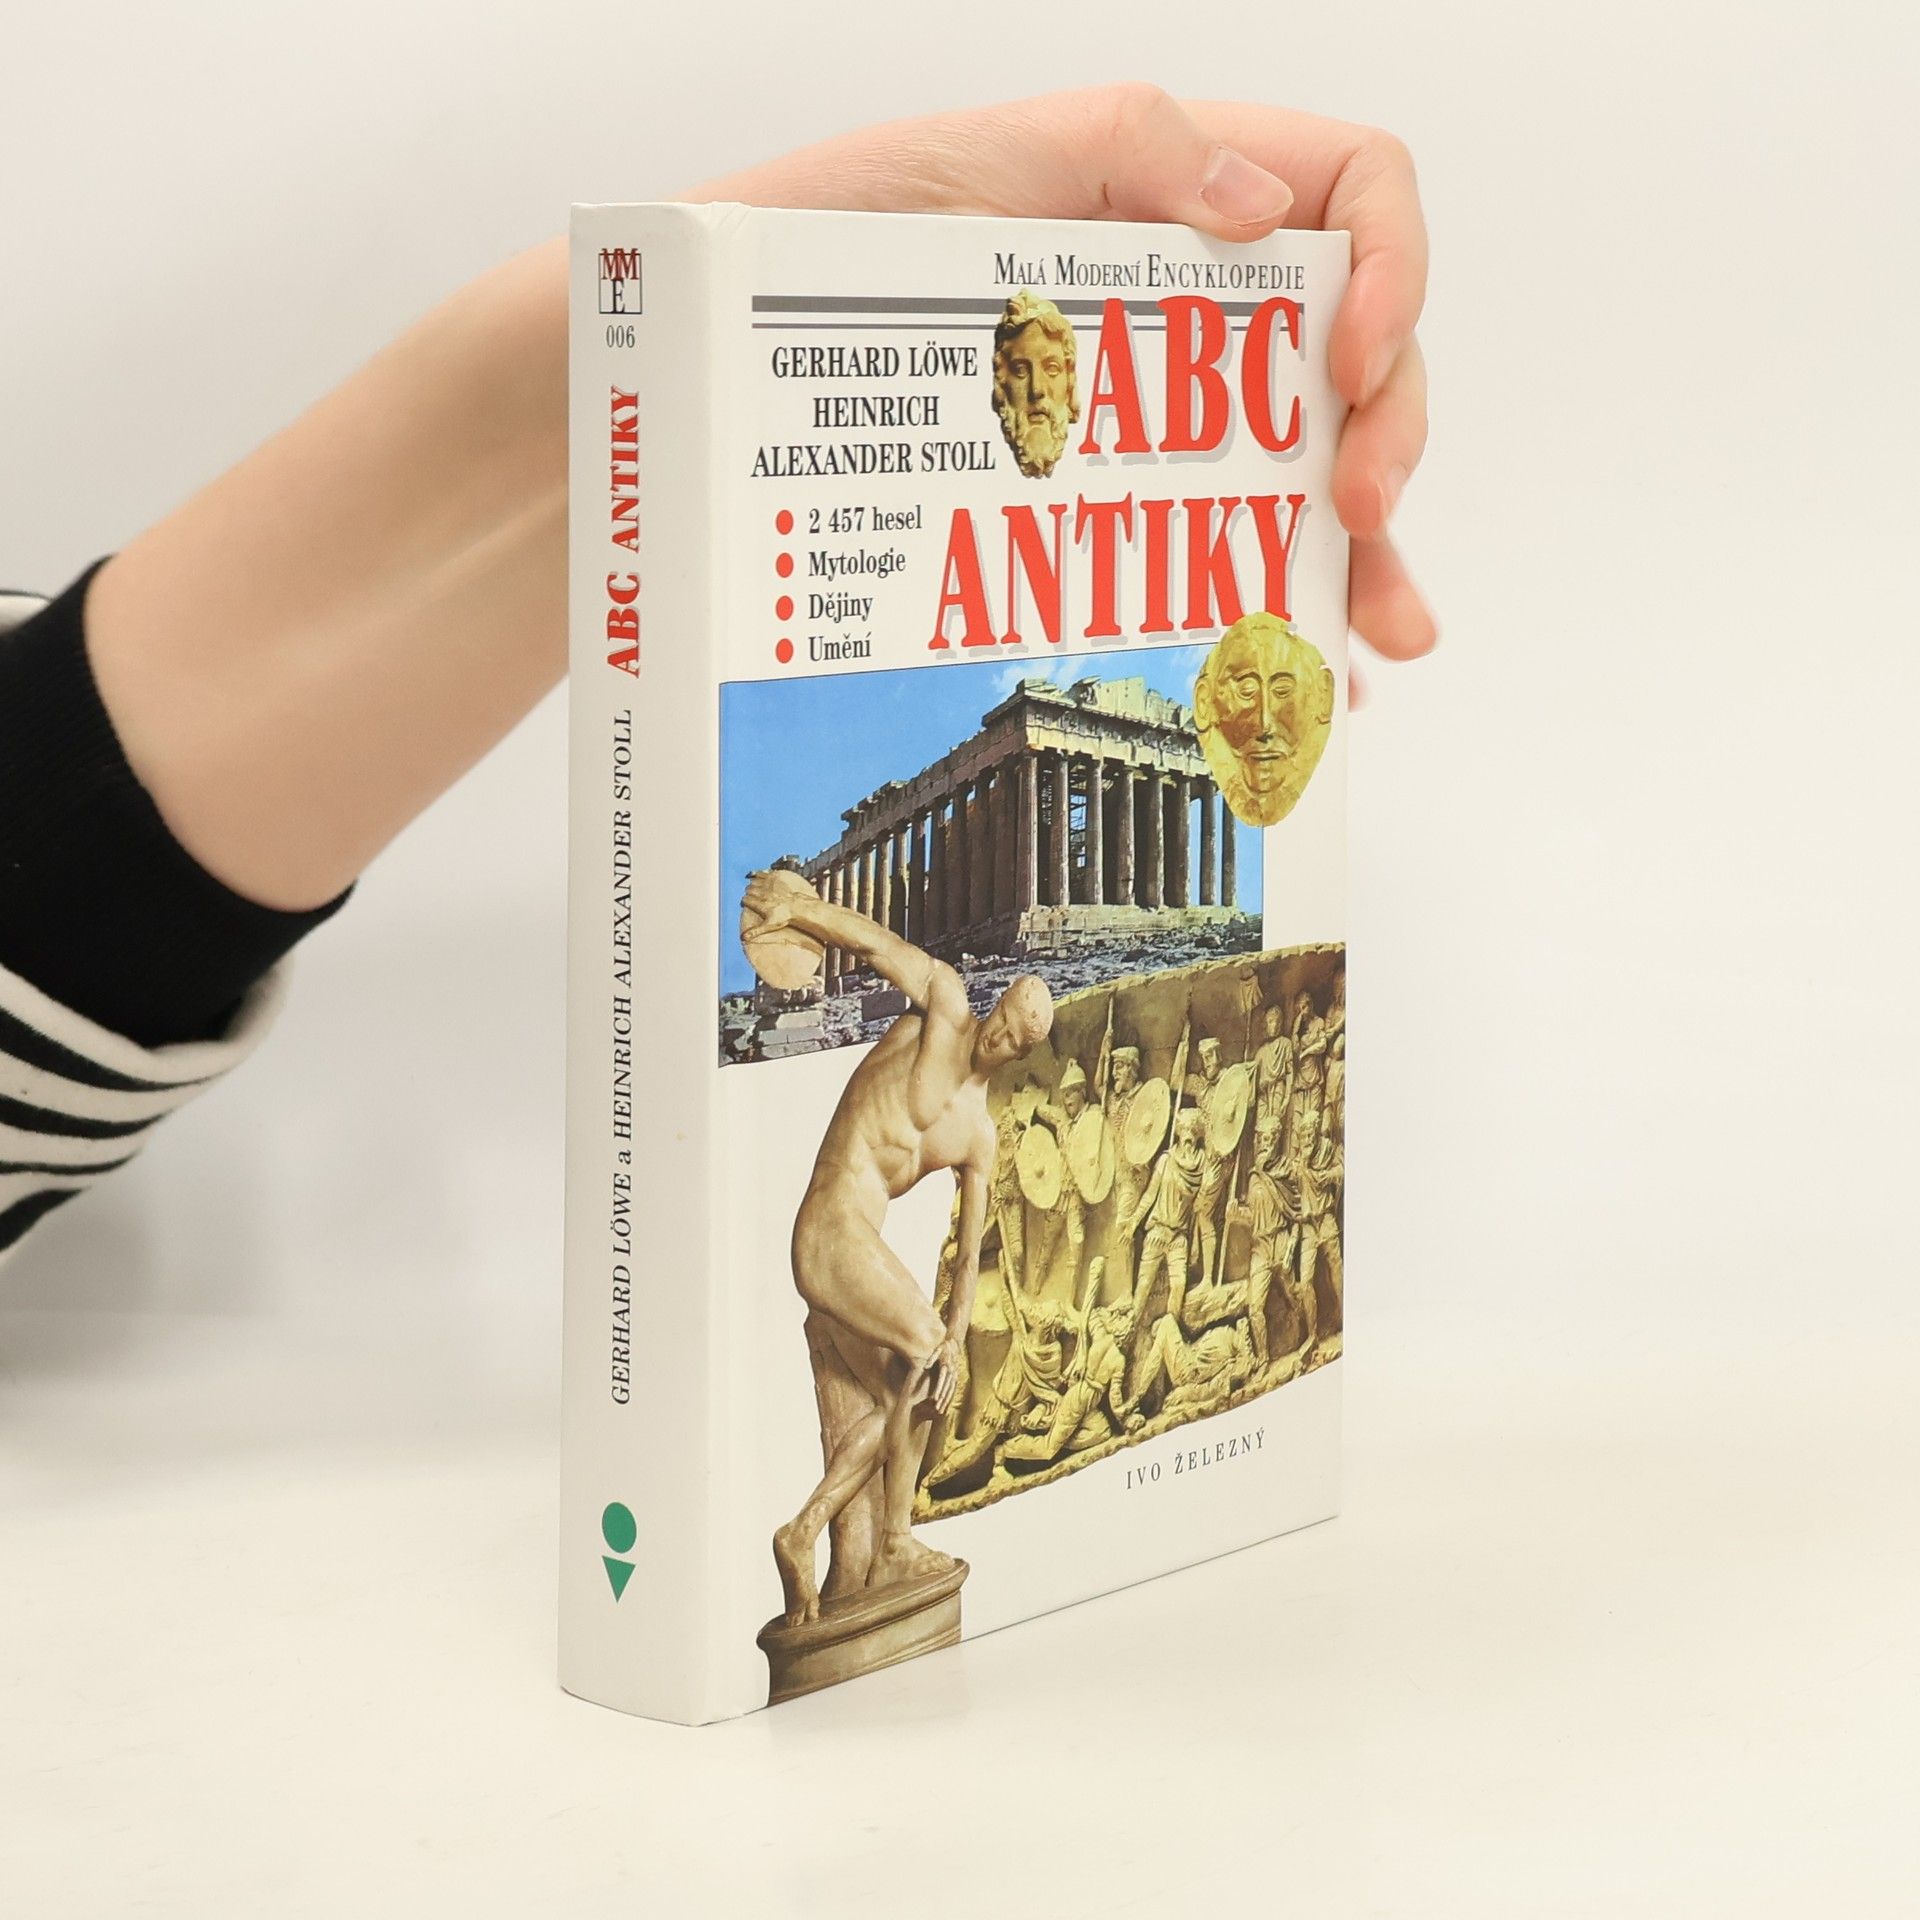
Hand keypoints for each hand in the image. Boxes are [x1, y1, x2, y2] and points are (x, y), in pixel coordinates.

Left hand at [689, 85, 1433, 681]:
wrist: (723, 356)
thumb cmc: (827, 242)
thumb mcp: (974, 160)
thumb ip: (1126, 146)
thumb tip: (1263, 203)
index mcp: (1179, 207)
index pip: (1354, 197)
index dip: (1393, 266)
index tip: (1351, 358)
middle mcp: (1189, 320)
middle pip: (1356, 360)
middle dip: (1390, 434)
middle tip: (1361, 512)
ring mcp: (1157, 424)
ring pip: (1306, 480)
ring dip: (1364, 558)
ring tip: (1382, 633)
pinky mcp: (1110, 510)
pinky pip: (1216, 564)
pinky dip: (1267, 619)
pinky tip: (1292, 681)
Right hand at [741, 870, 794, 936]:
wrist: (798, 907)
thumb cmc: (785, 916)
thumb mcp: (769, 926)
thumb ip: (755, 931)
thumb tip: (743, 937)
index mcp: (761, 904)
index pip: (746, 900)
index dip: (744, 902)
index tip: (746, 903)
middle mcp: (763, 894)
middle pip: (749, 890)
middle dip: (748, 893)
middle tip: (750, 896)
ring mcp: (769, 886)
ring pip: (754, 881)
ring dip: (752, 884)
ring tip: (754, 888)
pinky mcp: (775, 879)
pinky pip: (763, 874)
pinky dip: (758, 874)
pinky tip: (757, 875)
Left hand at [927, 1334, 964, 1414]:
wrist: (954, 1343)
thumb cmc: (942, 1347)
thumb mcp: (937, 1350)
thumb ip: (931, 1358)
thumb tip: (925, 1367)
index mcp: (946, 1366)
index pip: (942, 1381)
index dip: (938, 1390)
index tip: (934, 1399)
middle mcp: (952, 1372)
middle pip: (947, 1388)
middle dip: (942, 1400)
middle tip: (936, 1410)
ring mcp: (955, 1375)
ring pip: (951, 1391)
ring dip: (946, 1401)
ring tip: (941, 1411)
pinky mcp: (956, 1376)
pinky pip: (953, 1389)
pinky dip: (950, 1398)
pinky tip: (946, 1405)